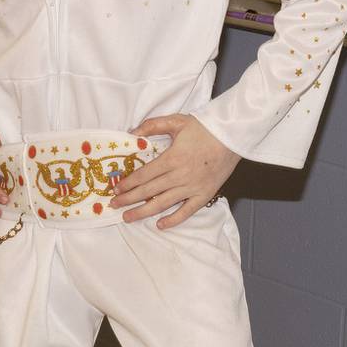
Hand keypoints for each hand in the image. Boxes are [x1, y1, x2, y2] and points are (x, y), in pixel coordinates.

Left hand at [110, 115, 240, 228]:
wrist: (233, 136)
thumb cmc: (205, 128)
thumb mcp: (176, 121)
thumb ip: (152, 125)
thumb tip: (132, 133)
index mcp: (172, 158)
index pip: (144, 175)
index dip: (128, 184)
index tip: (116, 189)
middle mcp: (180, 176)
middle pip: (149, 191)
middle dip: (129, 199)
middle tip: (114, 206)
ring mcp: (192, 188)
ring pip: (163, 204)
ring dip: (143, 212)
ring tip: (128, 217)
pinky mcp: (204, 195)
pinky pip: (187, 211)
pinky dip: (173, 220)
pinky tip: (160, 225)